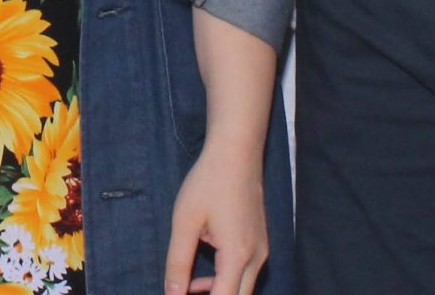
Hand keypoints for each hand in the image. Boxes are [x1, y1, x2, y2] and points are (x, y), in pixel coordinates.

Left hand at [166, 142, 269, 294]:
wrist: (236, 154)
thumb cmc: (208, 183)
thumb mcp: (185, 222)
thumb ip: (178, 262)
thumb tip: (172, 294)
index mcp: (238, 255)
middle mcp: (257, 259)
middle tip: (184, 292)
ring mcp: (262, 251)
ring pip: (243, 288)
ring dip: (218, 292)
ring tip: (188, 287)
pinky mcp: (260, 244)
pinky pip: (245, 274)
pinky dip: (226, 280)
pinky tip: (203, 276)